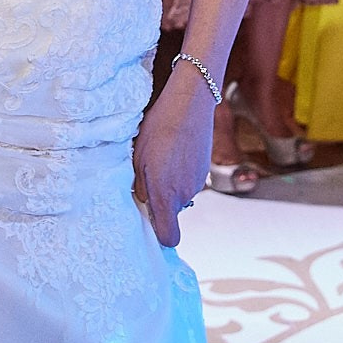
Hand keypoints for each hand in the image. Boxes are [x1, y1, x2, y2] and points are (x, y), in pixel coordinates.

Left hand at [132, 66, 211, 246]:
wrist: (189, 105)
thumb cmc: (158, 129)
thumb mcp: (138, 157)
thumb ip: (139, 186)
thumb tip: (142, 201)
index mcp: (166, 195)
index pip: (169, 237)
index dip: (160, 235)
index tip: (149, 224)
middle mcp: (184, 195)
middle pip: (171, 213)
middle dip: (158, 201)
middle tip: (146, 176)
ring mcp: (197, 183)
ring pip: (179, 196)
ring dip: (168, 185)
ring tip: (158, 159)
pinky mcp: (204, 172)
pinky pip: (187, 182)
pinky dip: (179, 173)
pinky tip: (172, 152)